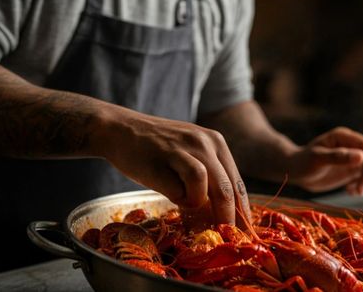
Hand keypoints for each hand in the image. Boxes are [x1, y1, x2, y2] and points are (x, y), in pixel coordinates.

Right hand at [93, 106, 250, 226]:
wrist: (120, 129)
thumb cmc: (156, 148)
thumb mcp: (189, 154)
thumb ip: (207, 177)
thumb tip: (221, 213)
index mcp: (216, 142)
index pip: (236, 182)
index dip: (241, 210)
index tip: (242, 230)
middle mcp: (204, 142)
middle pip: (226, 187)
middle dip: (227, 216)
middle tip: (224, 234)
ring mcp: (183, 148)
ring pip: (206, 185)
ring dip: (197, 202)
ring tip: (184, 203)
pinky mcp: (162, 157)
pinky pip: (179, 187)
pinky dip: (178, 197)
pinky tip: (170, 193)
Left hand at [287, 127, 362, 194]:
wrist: (296, 171)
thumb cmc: (303, 161)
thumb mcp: (317, 158)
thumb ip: (338, 157)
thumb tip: (362, 156)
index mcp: (344, 137)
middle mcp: (352, 145)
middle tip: (359, 188)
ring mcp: (355, 158)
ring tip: (355, 191)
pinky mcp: (354, 170)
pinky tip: (350, 191)